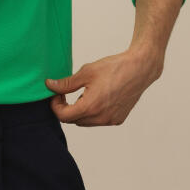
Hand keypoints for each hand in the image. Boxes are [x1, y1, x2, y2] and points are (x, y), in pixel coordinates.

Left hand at [45, 48, 162, 125]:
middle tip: (66, 93)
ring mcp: (110, 120)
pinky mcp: (118, 119)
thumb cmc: (114, 68)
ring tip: (84, 94)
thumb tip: (50, 86)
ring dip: (79, 112)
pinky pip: (98, 121)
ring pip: (85, 122)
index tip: (57, 94)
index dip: (55, 106)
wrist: (140, 69)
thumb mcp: (86, 72)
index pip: (63, 116)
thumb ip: (66, 83)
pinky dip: (93, 113)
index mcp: (90, 107)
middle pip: (73, 120)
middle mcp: (101, 118)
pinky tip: (97, 98)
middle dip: (66, 108)